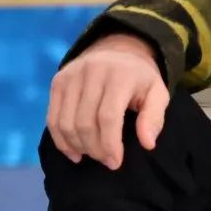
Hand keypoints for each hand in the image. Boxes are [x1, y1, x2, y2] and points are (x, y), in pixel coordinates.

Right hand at [46, 33, 168, 169]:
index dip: (109, 144)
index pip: (108, 117)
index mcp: (120, 76)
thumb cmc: (140, 77)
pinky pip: (52, 118)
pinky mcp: (57, 82)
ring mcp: (71, 76)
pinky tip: (73, 151)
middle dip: (94, 148)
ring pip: (65, 122)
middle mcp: (92, 73)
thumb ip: (154, 117)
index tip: (115, 162)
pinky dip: (60, 139)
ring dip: (77, 146)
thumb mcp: (158, 93)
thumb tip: (148, 143)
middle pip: (85, 122)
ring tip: (91, 155)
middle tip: (105, 160)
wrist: (119, 48)